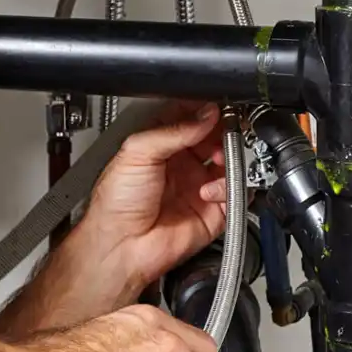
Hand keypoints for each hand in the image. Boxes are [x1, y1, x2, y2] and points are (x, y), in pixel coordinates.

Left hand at [69, 102, 229, 300]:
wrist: (120, 246)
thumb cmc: (116, 204)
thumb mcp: (137, 152)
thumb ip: (174, 130)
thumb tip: (205, 114)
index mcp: (162, 145)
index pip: (191, 118)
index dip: (205, 109)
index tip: (217, 105)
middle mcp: (182, 164)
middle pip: (216, 137)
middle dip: (224, 131)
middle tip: (227, 128)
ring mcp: (198, 185)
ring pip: (231, 162)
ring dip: (230, 157)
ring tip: (219, 158)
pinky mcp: (213, 211)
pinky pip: (235, 193)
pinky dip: (228, 187)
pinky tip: (208, 190)